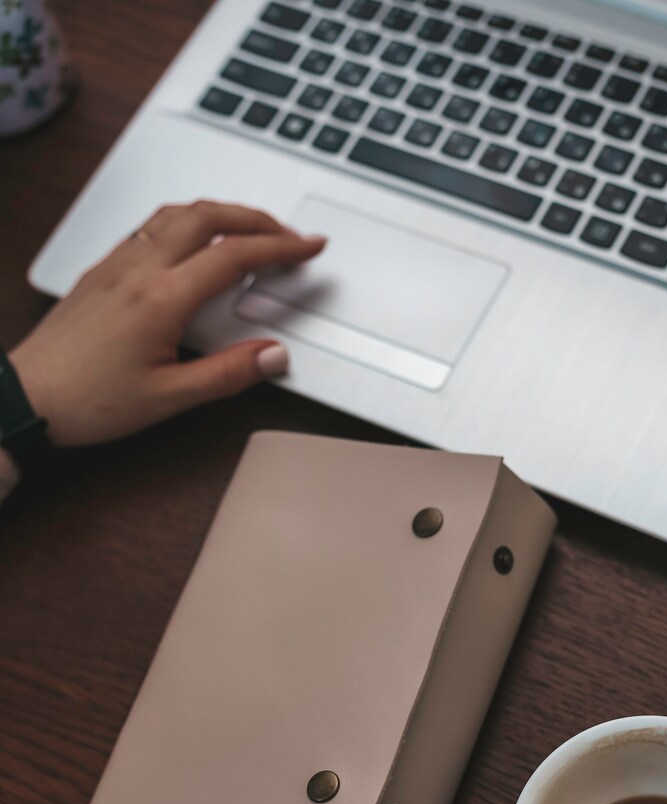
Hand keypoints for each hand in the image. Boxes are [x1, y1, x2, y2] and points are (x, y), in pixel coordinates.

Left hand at [8, 201, 326, 447]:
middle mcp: (138, 270)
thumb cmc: (86, 402)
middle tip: (289, 233)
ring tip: (250, 229)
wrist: (24, 398)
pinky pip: (151, 226)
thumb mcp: (168, 400)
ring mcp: (116, 264)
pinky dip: (188, 220)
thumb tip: (273, 355)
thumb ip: (227, 374)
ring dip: (221, 211)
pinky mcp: (101, 270)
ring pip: (176, 213)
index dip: (281, 246)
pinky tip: (195, 239)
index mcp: (160, 299)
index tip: (310, 247)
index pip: (234, 255)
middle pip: (208, 216)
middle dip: (257, 217)